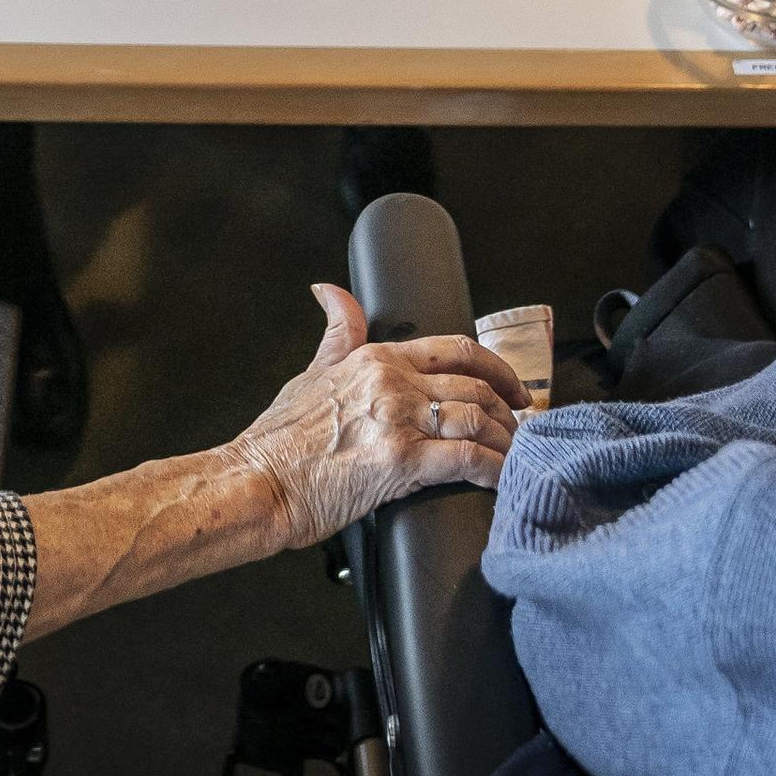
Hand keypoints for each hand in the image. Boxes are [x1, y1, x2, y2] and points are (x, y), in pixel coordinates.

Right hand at [227, 286, 527, 547]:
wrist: (254, 483)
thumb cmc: (277, 441)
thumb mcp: (309, 373)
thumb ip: (336, 333)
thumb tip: (333, 292)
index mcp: (376, 358)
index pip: (457, 348)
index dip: (497, 368)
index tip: (515, 389)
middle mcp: (393, 382)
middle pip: (477, 385)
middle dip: (509, 411)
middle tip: (520, 431)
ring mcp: (398, 419)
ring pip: (480, 419)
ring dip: (506, 442)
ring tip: (514, 459)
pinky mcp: (401, 461)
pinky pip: (469, 459)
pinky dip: (495, 470)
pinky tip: (502, 481)